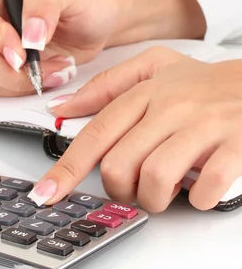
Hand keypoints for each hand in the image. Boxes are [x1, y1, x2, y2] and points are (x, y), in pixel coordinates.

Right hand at [0, 0, 120, 95]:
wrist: (97, 22)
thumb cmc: (82, 0)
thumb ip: (44, 3)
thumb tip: (28, 35)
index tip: (24, 51)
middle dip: (10, 71)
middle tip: (42, 67)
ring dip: (22, 82)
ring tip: (56, 67)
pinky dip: (25, 89)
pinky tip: (50, 74)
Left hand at [30, 47, 241, 211]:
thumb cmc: (202, 83)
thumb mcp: (152, 67)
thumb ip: (105, 86)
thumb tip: (63, 108)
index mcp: (145, 92)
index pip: (96, 133)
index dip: (67, 168)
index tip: (46, 193)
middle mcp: (170, 107)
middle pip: (121, 164)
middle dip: (121, 189)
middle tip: (134, 188)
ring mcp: (203, 126)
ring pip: (157, 178)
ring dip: (155, 199)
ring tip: (166, 190)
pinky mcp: (235, 145)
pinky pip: (205, 189)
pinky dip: (197, 201)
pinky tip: (199, 189)